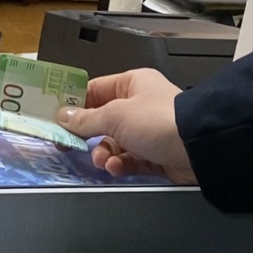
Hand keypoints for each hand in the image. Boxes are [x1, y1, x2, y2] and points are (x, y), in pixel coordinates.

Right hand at [57, 68, 196, 184]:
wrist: (197, 148)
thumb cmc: (159, 120)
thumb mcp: (116, 115)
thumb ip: (86, 118)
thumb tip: (63, 116)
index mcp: (132, 84)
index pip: (96, 90)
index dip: (75, 103)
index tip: (55, 116)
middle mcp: (140, 105)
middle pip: (103, 120)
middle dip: (89, 134)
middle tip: (72, 144)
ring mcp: (147, 131)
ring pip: (114, 143)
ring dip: (104, 153)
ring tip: (103, 160)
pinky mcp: (154, 155)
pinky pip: (128, 160)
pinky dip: (120, 164)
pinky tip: (116, 168)